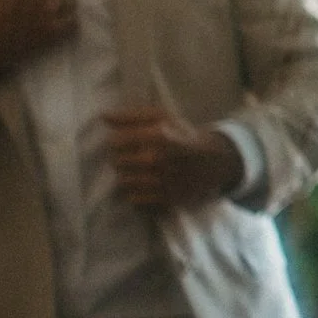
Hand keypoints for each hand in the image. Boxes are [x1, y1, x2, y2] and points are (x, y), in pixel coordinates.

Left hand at [106, 107, 242, 210]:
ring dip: (126, 177)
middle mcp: (157, 159)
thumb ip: (132, 116)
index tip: (124, 142)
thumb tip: (104, 117)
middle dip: (120, 159)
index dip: (116, 141)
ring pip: (123, 182)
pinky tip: (143, 186)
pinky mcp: (165, 200)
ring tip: (136, 172)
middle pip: (116, 162)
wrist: (214, 163)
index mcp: (157, 135)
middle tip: (130, 157)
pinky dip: (135, 194)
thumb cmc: (183, 137)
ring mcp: (161, 182)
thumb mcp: (163, 118)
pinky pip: (134, 200)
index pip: (115, 142)